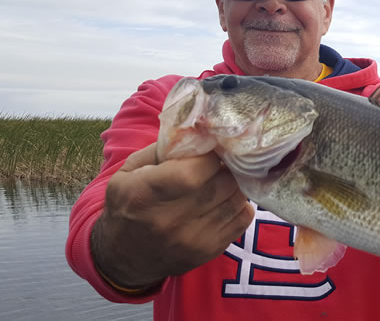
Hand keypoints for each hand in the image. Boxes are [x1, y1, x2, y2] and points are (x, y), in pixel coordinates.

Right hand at [91, 143, 254, 288]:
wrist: (125, 259)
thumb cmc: (128, 205)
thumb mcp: (128, 172)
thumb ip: (162, 149)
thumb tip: (200, 131)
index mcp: (144, 195)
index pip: (193, 171)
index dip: (210, 156)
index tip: (211, 148)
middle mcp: (169, 221)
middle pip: (221, 183)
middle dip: (227, 166)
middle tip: (224, 159)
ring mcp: (193, 240)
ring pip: (237, 199)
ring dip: (236, 183)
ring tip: (224, 177)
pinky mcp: (210, 251)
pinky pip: (244, 218)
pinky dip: (240, 203)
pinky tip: (226, 197)